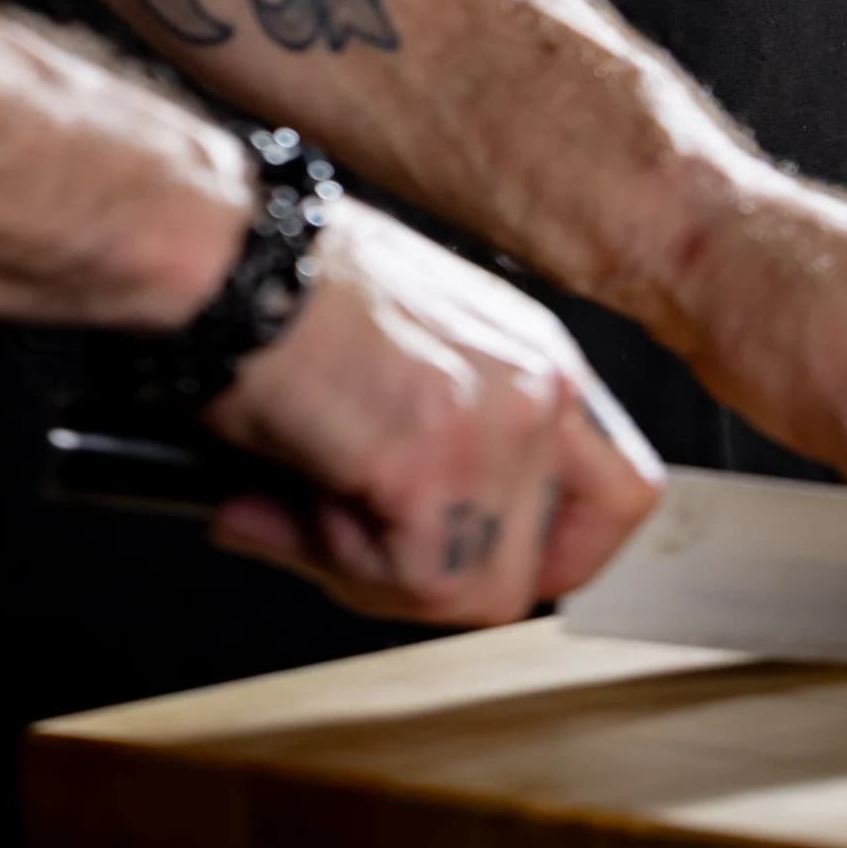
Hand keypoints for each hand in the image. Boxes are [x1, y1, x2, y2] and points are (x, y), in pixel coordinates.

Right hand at [198, 200, 661, 622]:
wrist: (227, 253)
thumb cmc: (285, 284)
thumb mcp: (406, 349)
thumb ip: (439, 436)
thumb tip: (393, 534)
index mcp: (534, 354)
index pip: (619, 490)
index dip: (558, 553)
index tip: (498, 568)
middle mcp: (539, 388)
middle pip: (562, 562)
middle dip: (469, 588)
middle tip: (380, 564)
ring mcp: (498, 429)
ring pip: (478, 593)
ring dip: (379, 573)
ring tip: (306, 505)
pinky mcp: (435, 466)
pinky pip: (411, 582)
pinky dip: (336, 560)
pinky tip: (289, 499)